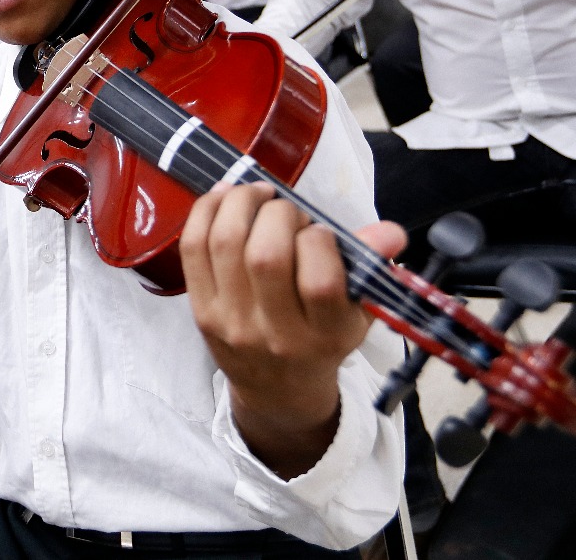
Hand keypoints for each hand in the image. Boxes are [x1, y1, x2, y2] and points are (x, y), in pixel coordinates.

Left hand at [179, 183, 405, 473]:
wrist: (277, 390)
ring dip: (240, 204)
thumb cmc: (322, 339)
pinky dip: (206, 212)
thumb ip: (371, 267)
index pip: (319, 281)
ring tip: (256, 194)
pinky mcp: (200, 310)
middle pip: (266, 256)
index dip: (319, 240)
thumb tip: (391, 232)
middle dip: (278, 214)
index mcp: (325, 334)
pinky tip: (224, 198)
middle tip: (285, 209)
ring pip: (225, 245)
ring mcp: (231, 322)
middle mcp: (275, 333)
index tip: (319, 231)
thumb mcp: (358, 312)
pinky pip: (193, 249)